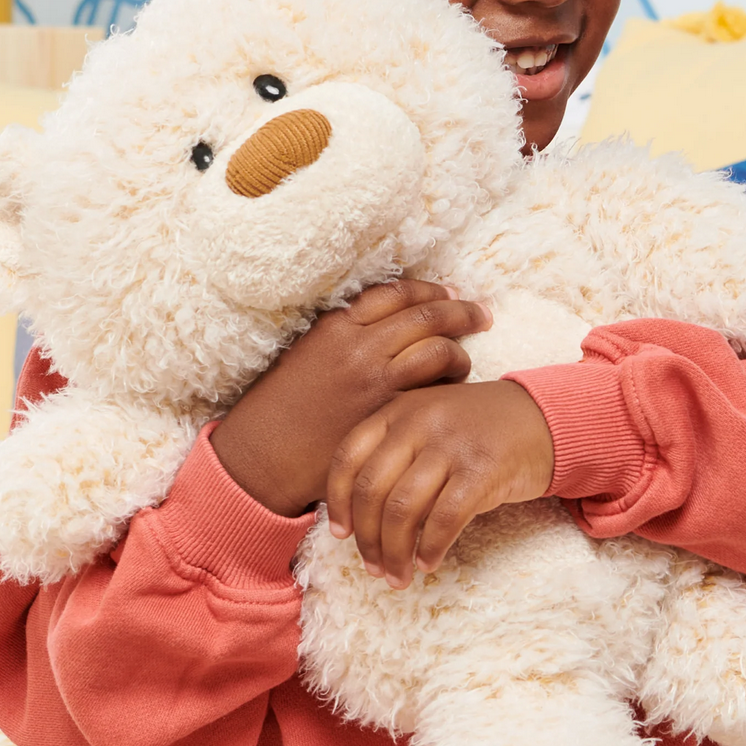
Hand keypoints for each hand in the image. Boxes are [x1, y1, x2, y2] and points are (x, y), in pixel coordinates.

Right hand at [210, 280, 492, 517]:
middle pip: (426, 314)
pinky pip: (433, 389)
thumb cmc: (281, 409)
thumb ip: (345, 339)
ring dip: (459, 353)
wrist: (263, 455)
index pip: (396, 292)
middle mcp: (360, 345)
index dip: (429, 290)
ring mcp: (375, 379)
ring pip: (437, 350)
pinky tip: (452, 393)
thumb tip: (385, 329)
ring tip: (465, 362)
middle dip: (461, 311)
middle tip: (482, 314)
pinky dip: (448, 385)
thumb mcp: (307, 357)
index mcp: (337, 326)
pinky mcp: (387, 413)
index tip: (449, 292)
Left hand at [325, 380, 554, 588]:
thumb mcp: (428, 422)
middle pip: (372, 490)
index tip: (341, 534)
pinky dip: (431, 548)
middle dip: (367, 538)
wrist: (543, 418)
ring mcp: (452, 444)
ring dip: (394, 552)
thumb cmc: (477, 429)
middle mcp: (420, 422)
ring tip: (397, 576)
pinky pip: (444, 519)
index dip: (337, 502)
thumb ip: (394, 449)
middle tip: (372, 567)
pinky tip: (429, 563)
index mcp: (399, 410)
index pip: (349, 458)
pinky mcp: (483, 470)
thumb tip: (355, 512)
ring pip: (403, 509)